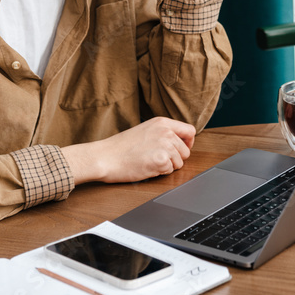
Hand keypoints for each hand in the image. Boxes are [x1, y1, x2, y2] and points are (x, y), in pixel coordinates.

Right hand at [61, 117, 195, 183]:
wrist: (104, 157)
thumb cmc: (119, 147)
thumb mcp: (144, 130)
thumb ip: (162, 133)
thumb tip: (179, 142)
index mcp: (162, 122)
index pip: (190, 131)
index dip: (187, 142)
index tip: (180, 149)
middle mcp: (166, 131)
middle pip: (186, 151)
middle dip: (175, 158)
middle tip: (157, 159)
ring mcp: (165, 145)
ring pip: (180, 162)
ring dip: (167, 166)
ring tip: (149, 162)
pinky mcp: (161, 160)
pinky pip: (170, 171)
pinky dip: (160, 173)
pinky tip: (147, 167)